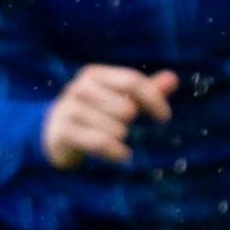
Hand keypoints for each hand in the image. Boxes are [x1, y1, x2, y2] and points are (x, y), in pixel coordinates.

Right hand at [41, 64, 176, 169]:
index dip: (154, 99)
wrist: (55, 133)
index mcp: (95, 74)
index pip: (133, 81)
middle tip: (125, 125)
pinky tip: (123, 155)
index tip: (165, 118)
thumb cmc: (96, 111)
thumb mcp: (120, 98)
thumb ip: (146, 90)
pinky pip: (99, 142)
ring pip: (114, 126)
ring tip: (118, 137)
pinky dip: (115, 151)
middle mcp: (80, 87)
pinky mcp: (64, 132)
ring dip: (121, 136)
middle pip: (125, 106)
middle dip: (131, 120)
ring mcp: (69, 109)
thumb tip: (174, 78)